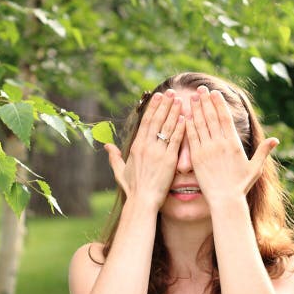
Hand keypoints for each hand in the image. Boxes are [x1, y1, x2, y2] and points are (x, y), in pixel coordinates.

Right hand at [104, 90, 185, 208]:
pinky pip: (176, 141)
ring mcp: (158, 152)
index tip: (159, 96)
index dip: (153, 107)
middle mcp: (147, 146)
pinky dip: (181, 128)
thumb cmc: (132, 189)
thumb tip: (107, 147)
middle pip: (157, 120)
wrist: (143, 201)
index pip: (146, 121)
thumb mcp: (120, 171)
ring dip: (174, 112)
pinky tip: (185, 118)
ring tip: (180, 100)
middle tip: (172, 92)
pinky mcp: (169, 160)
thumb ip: (114, 157)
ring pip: (167, 127)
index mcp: (136, 146)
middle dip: (165, 104)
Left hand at [186, 86, 276, 203]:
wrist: (225, 200)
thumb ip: (263, 152)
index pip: (225, 118)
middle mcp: (220, 144)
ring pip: (200, 124)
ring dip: (195, 109)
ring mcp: (207, 150)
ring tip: (191, 97)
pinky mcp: (197, 158)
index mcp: (233, 143)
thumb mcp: (255, 168)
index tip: (214, 93)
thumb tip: (276, 140)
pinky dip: (187, 125)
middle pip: (211, 117)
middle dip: (205, 101)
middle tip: (200, 89)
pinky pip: (191, 138)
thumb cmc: (240, 186)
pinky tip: (184, 116)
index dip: (219, 104)